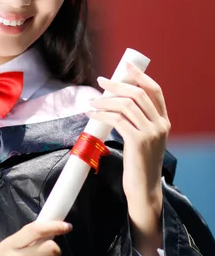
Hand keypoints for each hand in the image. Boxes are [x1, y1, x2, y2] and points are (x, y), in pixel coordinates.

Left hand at [87, 62, 169, 242]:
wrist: (143, 189)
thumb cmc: (139, 163)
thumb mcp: (144, 138)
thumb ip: (138, 120)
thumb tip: (116, 99)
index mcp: (164, 121)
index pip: (155, 90)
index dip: (140, 75)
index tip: (126, 66)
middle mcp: (161, 125)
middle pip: (138, 93)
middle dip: (118, 84)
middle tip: (101, 81)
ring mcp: (151, 133)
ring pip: (126, 104)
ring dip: (106, 99)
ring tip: (92, 101)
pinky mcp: (138, 141)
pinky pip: (117, 119)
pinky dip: (103, 113)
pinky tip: (93, 113)